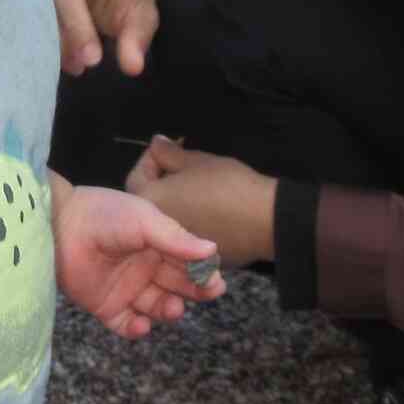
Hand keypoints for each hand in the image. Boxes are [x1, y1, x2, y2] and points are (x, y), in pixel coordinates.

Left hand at [52, 171, 220, 339]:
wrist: (58, 225)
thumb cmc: (103, 215)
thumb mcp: (144, 220)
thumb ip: (176, 238)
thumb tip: (212, 250)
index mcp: (156, 243)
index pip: (187, 262)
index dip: (203, 272)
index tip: (216, 281)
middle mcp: (144, 267)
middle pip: (178, 285)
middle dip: (194, 291)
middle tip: (206, 293)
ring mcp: (125, 288)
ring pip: (156, 307)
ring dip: (168, 310)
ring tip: (172, 308)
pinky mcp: (104, 305)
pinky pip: (126, 324)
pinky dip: (137, 329)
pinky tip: (143, 324)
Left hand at [124, 137, 277, 269]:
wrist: (266, 222)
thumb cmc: (229, 187)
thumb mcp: (198, 160)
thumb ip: (169, 152)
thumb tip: (157, 143)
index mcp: (151, 201)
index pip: (137, 176)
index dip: (152, 157)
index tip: (170, 148)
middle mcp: (157, 229)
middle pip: (151, 201)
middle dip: (163, 181)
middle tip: (182, 166)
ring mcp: (176, 249)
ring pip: (168, 221)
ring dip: (178, 203)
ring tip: (197, 185)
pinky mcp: (197, 261)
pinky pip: (186, 237)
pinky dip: (192, 221)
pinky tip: (209, 209)